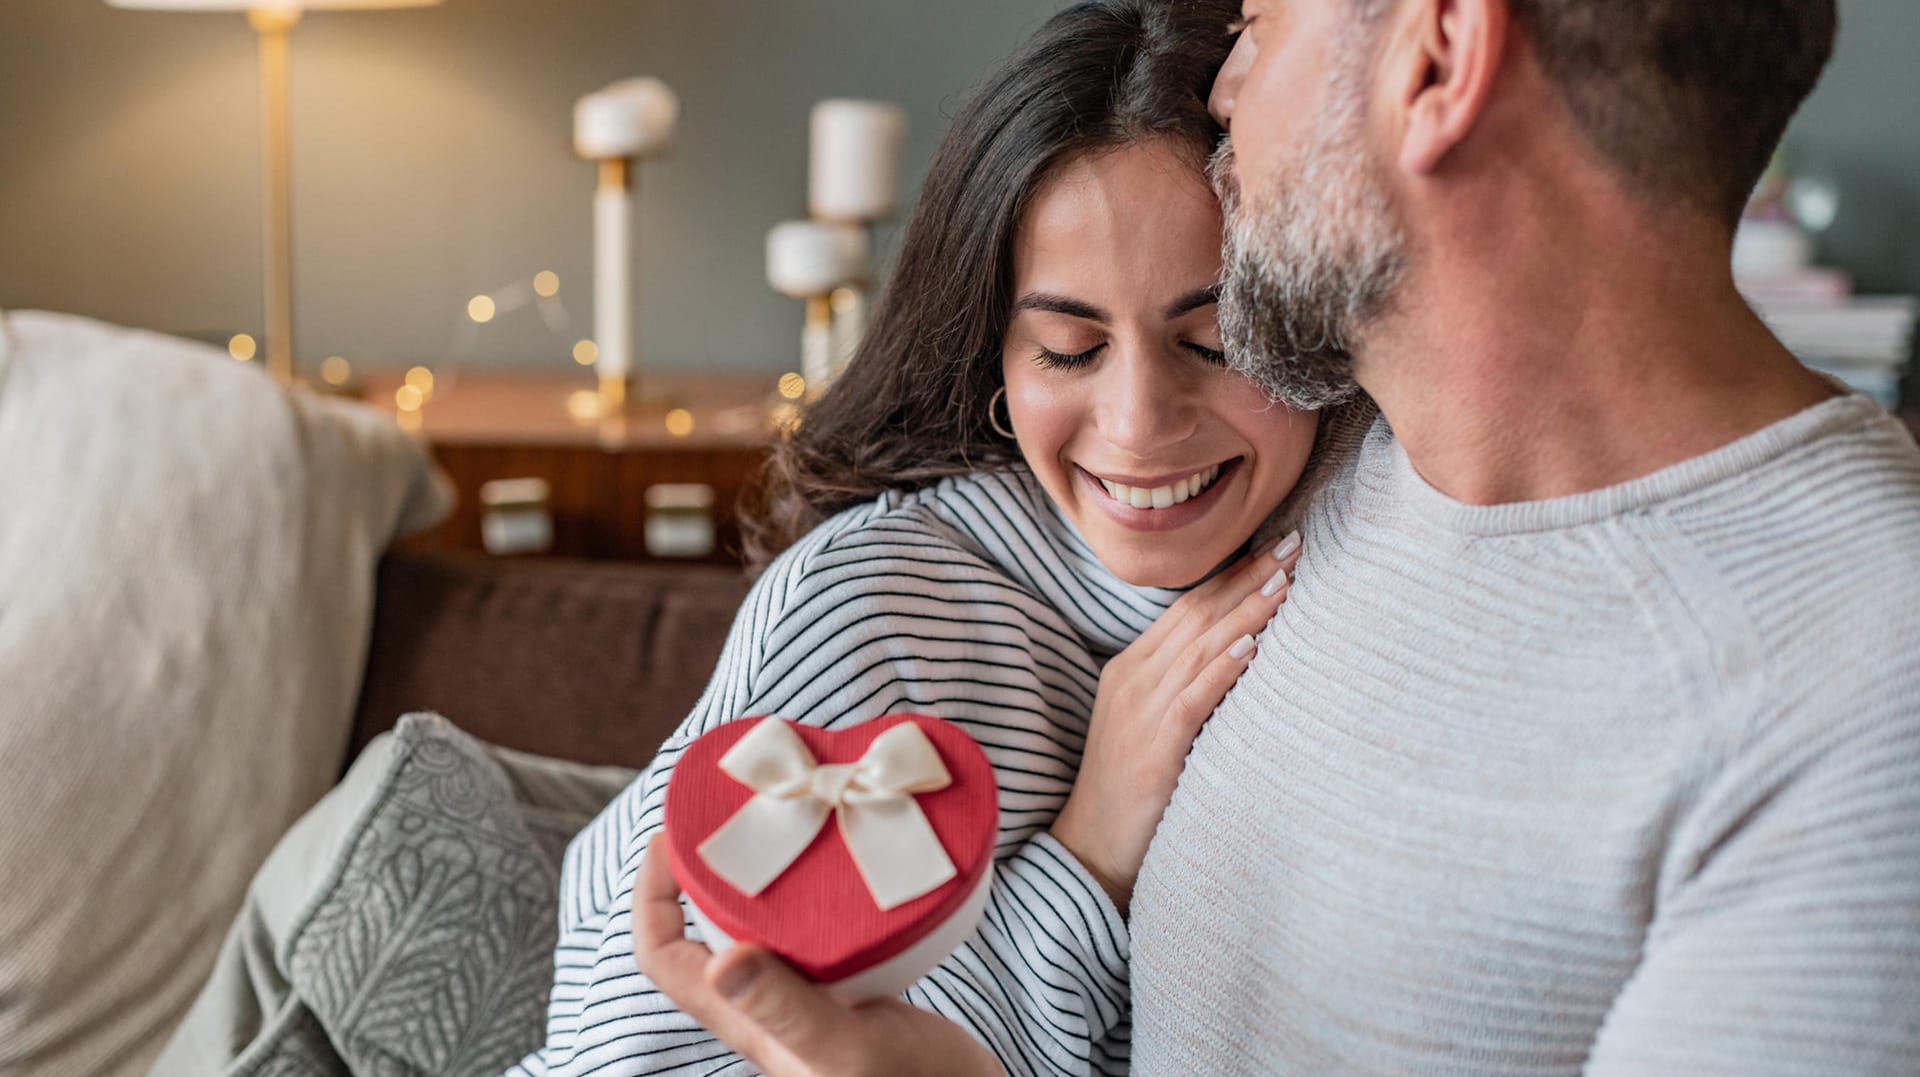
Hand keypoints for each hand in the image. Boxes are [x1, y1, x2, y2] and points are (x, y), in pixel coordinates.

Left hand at [632, 835, 1006, 1076]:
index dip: (651, 894)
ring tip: (787, 826)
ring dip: (760, 877)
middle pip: (702, 929)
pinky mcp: (852, 991)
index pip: (663, 954)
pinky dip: (814, 893)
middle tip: (734, 813)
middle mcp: (767, 1009)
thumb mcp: (847, 1048)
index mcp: (748, 1023)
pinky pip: (813, 931)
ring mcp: (809, 999)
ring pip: (759, 927)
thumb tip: (720, 964)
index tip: (673, 836)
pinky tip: (846, 868)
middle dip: (705, 868)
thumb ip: (787, 1008)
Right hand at [1050, 530, 1299, 910]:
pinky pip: (1193, 697)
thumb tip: (1240, 652)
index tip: (1275, 548)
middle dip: (1249, 577)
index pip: (1189, 608)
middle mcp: (1133, 678)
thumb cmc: (1130, 788)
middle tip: (1296, 543)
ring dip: (1247, 611)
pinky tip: (1253, 645)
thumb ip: (1183, 684)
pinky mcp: (1154, 746)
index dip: (1233, 575)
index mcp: (1131, 667)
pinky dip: (1223, 667)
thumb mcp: (1150, 723)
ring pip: (1201, 647)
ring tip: (1287, 580)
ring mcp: (1140, 711)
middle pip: (1199, 615)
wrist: (1092, 847)